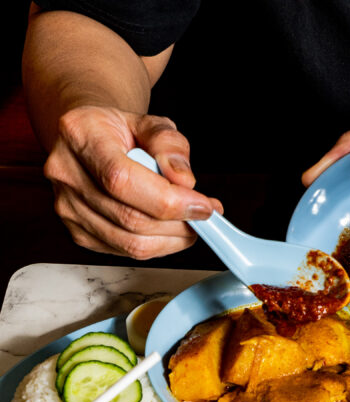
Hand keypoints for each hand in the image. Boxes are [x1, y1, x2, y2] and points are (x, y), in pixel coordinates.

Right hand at [44, 105, 222, 258]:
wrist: (90, 139)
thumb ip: (170, 145)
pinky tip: (168, 230)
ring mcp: (68, 207)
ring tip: (191, 223)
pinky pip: (124, 251)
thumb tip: (184, 181)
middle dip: (177, 224)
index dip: (168, 200)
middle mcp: (66, 173)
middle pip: (128, 218)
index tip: (203, 205)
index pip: (122, 180)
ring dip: (171, 239)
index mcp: (80, 135)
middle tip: (205, 216)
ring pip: (129, 243)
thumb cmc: (120, 132)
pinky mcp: (78, 232)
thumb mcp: (150, 123)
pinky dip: (156, 246)